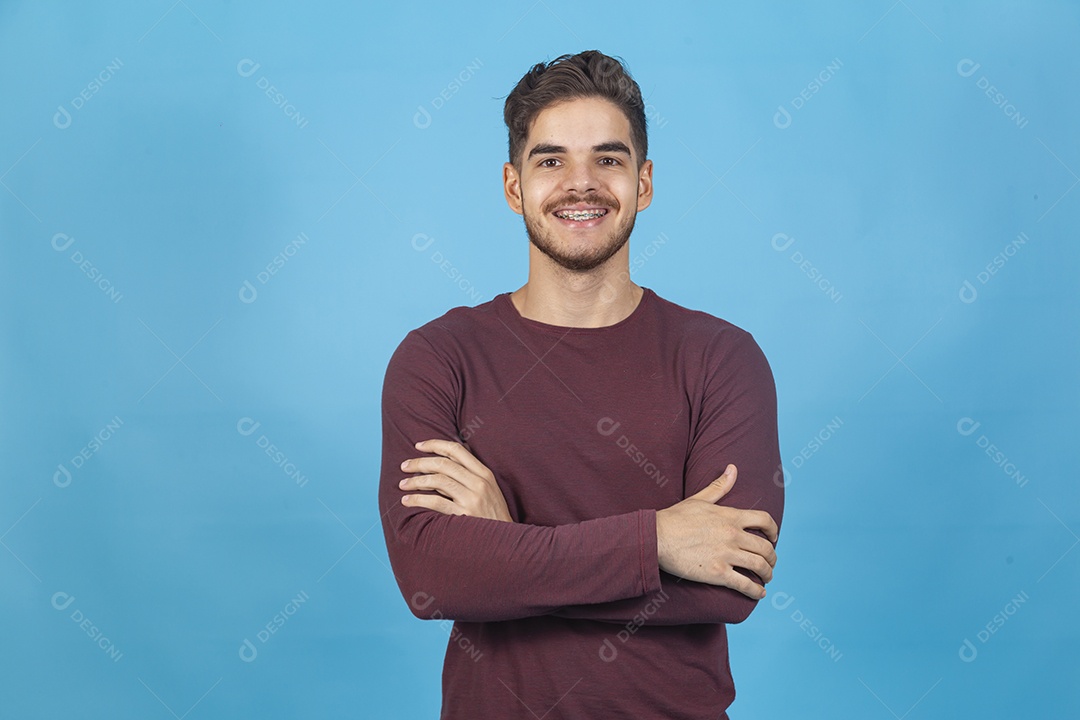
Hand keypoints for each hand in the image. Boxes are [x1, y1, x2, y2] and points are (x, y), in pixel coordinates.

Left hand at [399, 439, 512, 521]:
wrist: (505, 541)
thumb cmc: (492, 516)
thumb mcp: (488, 490)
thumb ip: (469, 476)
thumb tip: (440, 464)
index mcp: (485, 473)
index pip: (456, 450)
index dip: (435, 445)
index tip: (418, 446)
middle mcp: (479, 483)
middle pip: (443, 464)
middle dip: (419, 463)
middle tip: (404, 466)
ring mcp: (472, 499)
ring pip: (438, 480)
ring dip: (416, 481)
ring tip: (403, 485)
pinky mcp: (464, 515)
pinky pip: (436, 502)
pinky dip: (418, 499)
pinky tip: (407, 500)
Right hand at [655, 464, 777, 598]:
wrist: (656, 537)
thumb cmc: (675, 518)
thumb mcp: (699, 499)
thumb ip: (719, 486)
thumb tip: (732, 468)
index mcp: (730, 516)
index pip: (764, 520)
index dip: (773, 530)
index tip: (774, 537)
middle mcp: (733, 535)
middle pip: (766, 547)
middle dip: (772, 557)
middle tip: (770, 562)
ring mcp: (727, 555)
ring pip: (760, 566)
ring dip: (768, 574)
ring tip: (766, 578)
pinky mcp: (718, 573)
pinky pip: (745, 585)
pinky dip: (756, 591)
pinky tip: (759, 593)